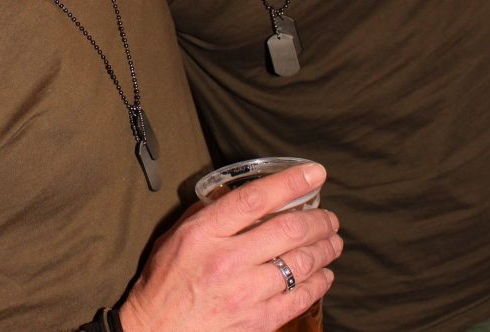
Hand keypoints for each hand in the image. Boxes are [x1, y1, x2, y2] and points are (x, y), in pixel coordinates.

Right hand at [119, 163, 341, 331]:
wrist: (156, 330)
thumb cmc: (165, 279)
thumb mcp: (176, 234)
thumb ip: (209, 212)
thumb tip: (240, 194)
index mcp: (204, 233)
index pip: (255, 199)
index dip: (290, 182)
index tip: (314, 172)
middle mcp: (227, 260)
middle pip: (288, 230)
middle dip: (318, 220)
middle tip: (329, 217)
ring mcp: (244, 293)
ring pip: (300, 264)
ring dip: (324, 249)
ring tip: (332, 241)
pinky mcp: (257, 321)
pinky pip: (299, 299)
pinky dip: (318, 283)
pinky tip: (323, 274)